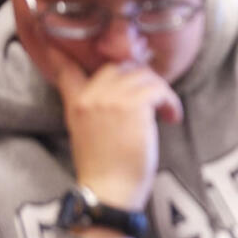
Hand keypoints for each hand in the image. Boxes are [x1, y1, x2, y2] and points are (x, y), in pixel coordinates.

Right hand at [53, 45, 182, 211]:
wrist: (108, 190)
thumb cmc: (106, 168)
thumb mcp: (88, 132)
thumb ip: (97, 108)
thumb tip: (125, 92)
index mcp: (76, 103)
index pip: (67, 69)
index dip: (68, 55)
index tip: (65, 47)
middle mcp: (90, 96)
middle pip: (120, 67)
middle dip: (142, 77)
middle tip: (155, 97)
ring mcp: (111, 99)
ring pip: (144, 75)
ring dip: (161, 91)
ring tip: (166, 112)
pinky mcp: (133, 106)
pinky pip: (159, 89)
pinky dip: (171, 101)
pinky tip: (172, 117)